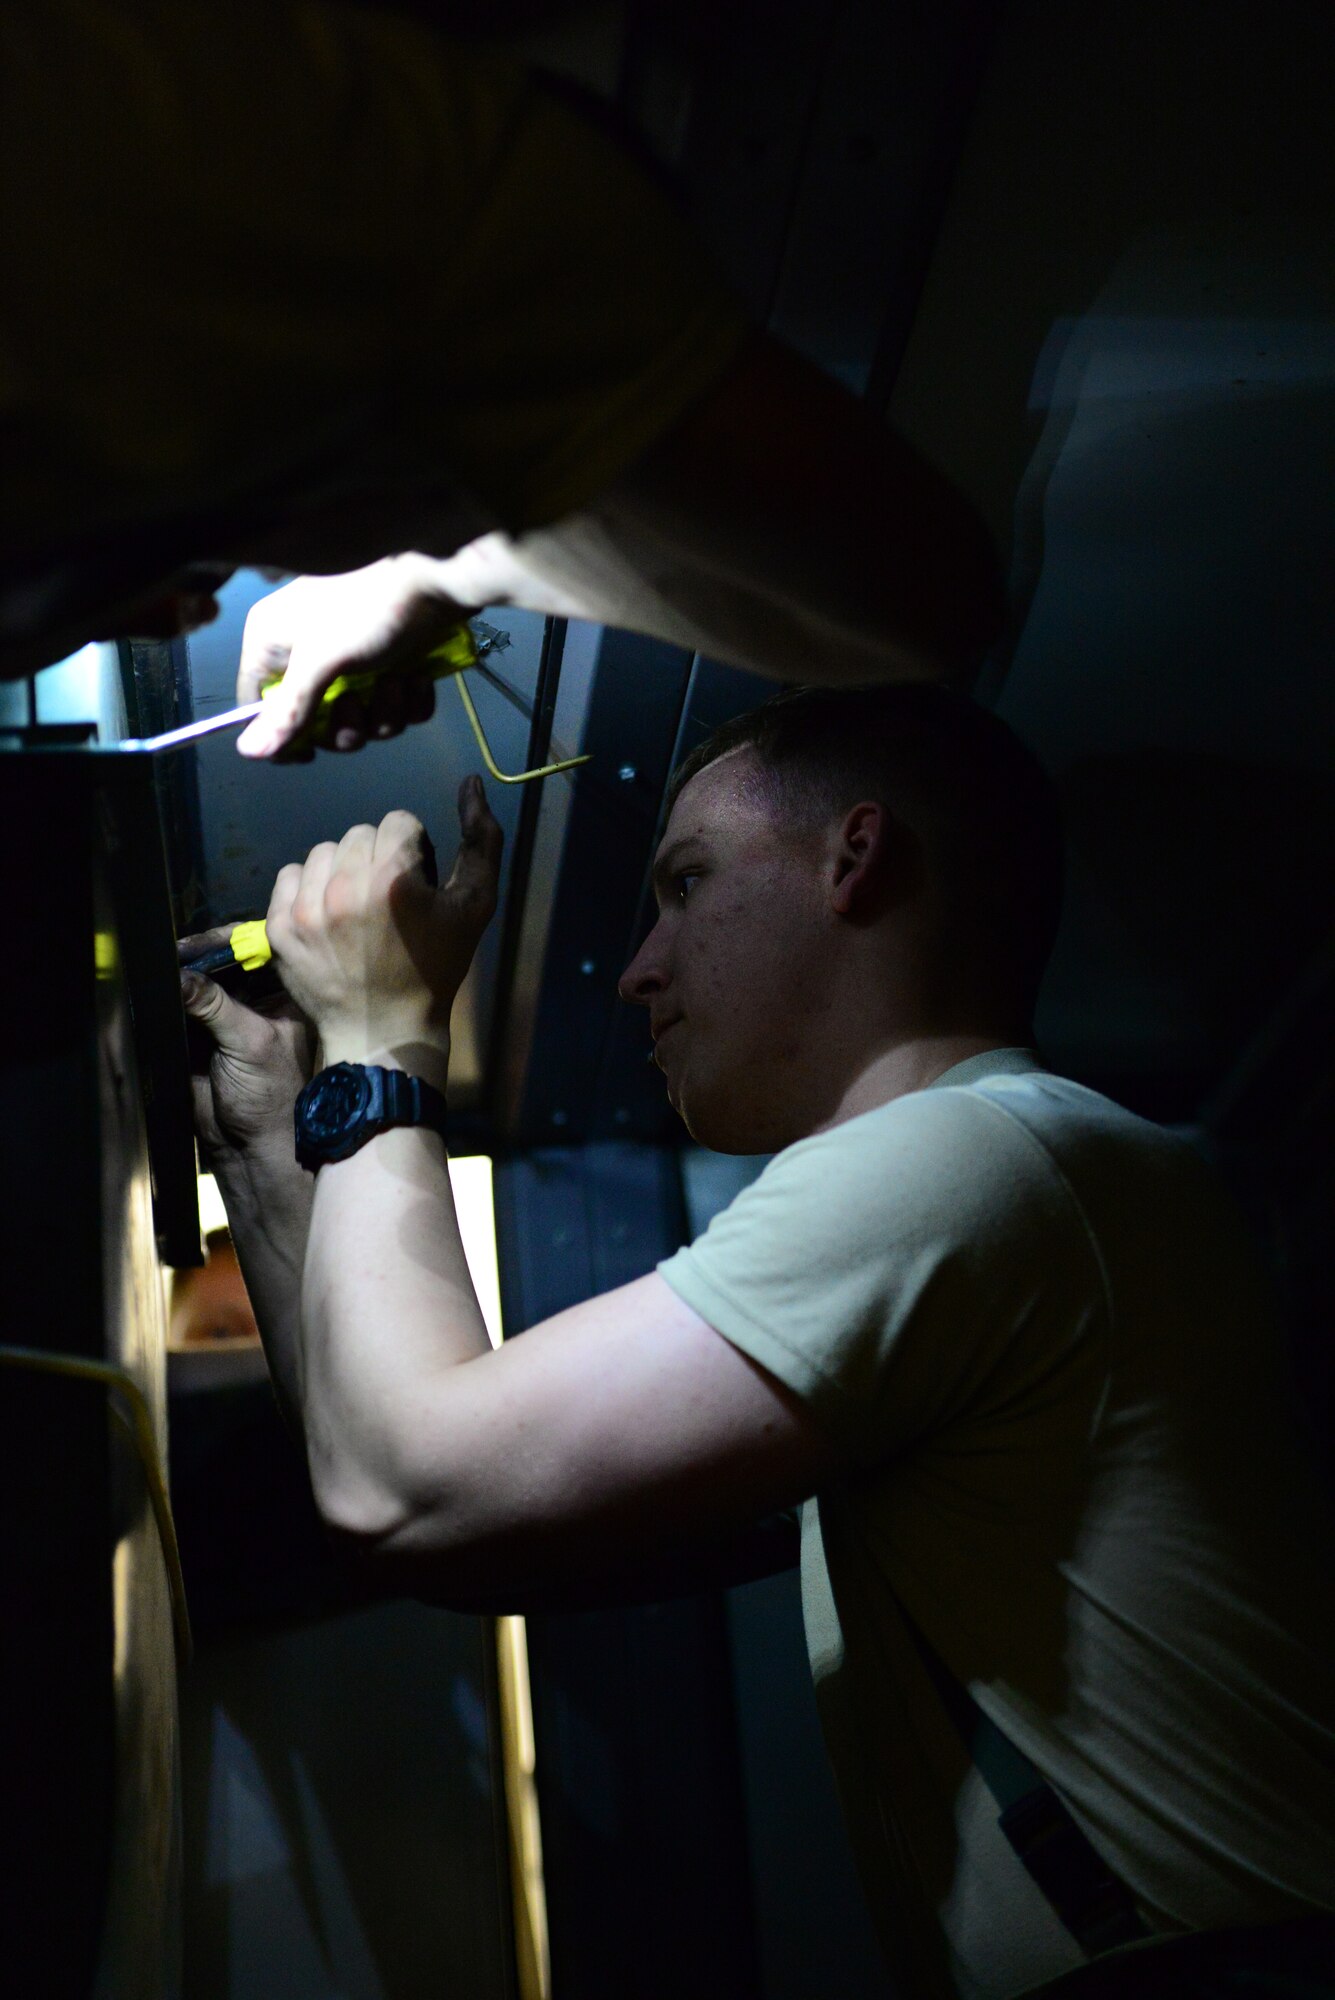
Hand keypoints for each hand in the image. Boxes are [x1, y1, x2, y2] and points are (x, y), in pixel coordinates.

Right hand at [179, 929, 316, 1167]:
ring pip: (200, 979)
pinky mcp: (199, 1032)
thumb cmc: (271, 1096)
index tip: (208, 941)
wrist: (249, 1144)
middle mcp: (257, 998)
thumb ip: (216, 1005)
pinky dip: (169, 996)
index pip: (260, 949)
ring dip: (183, 973)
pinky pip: (181, 1003)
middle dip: (202, 954)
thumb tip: (182, 974)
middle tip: (178, 953)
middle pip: (225, 959)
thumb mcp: (250, 1042)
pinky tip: (159, 988)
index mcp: (285, 995)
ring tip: (166, 967)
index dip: (235, 940)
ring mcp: (227, 1014)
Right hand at [234, 554, 477, 759]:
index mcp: (274, 643)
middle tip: (362, 703)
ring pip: (362, 719)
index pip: (258, 706)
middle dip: (347, 726)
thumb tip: (248, 752)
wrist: (439, 574)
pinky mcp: (392, 662)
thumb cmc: (368, 606)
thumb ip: (288, 710)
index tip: (311, 752)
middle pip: (315, 723)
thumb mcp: (321, 659)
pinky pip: (394, 706)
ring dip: (385, 713)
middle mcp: (306, 652)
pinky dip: (410, 701)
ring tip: (397, 680)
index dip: (283, 735)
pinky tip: (419, 677)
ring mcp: (351, 658)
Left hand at [264, 781, 502, 1073]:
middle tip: (389, 902)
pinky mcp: (278, 927)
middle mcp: (343, 887)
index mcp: (392, 879)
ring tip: (357, 908)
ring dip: (342, 869)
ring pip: (324, 851)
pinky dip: (310, 889)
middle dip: (378, 858)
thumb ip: (482, 839)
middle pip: (361, 833)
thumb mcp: (475, 905)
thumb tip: (471, 783)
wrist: (384, 1031)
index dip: (414, 852)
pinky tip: (329, 916)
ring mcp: (305, 909)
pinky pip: (290, 875)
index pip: (399, 821)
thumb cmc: (436, 969)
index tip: (416, 888)